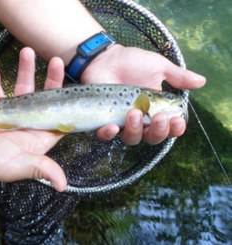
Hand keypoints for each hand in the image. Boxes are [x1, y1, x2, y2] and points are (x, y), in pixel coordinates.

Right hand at [0, 48, 66, 191]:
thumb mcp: (17, 167)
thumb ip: (40, 169)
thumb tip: (61, 185)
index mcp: (38, 136)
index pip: (59, 116)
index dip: (67, 100)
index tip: (73, 83)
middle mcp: (28, 124)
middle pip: (44, 97)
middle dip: (50, 78)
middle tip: (55, 60)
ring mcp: (11, 115)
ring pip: (22, 89)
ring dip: (25, 71)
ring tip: (27, 52)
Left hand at [81, 44, 205, 144]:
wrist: (105, 58)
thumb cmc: (132, 63)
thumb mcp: (158, 67)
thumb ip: (178, 77)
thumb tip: (201, 82)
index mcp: (155, 110)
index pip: (168, 128)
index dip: (175, 129)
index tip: (177, 120)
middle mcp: (140, 120)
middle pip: (152, 137)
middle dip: (158, 130)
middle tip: (158, 117)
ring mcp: (121, 122)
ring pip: (132, 138)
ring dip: (136, 130)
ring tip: (134, 113)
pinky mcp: (102, 121)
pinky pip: (105, 135)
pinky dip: (109, 134)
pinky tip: (112, 127)